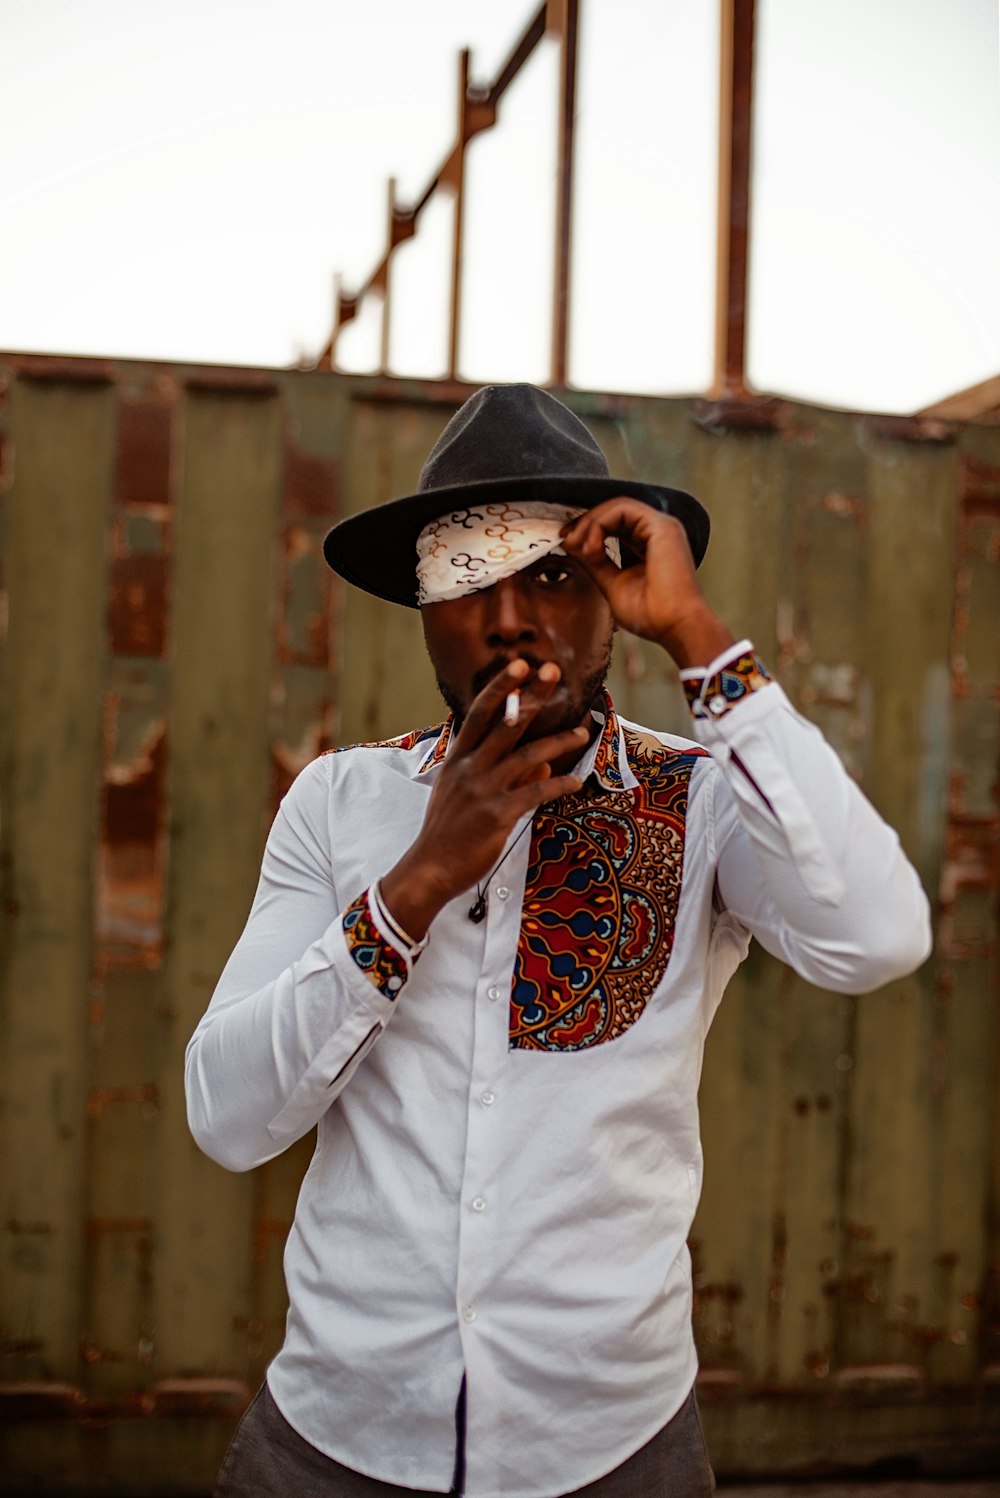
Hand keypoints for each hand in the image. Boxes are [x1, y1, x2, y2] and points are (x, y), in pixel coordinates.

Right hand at [379, 659, 588, 941]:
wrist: (430, 868)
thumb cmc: (447, 831)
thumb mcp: (465, 795)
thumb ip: (502, 776)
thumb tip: (542, 767)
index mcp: (458, 758)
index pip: (480, 712)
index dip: (501, 687)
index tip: (519, 664)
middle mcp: (470, 767)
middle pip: (507, 723)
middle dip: (533, 695)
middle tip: (554, 672)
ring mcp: (483, 789)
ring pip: (529, 756)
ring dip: (559, 742)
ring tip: (582, 733)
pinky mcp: (497, 814)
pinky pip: (536, 794)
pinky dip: (559, 785)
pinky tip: (576, 781)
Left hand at [561, 498, 735, 667]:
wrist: (675, 626)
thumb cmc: (652, 615)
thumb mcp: (612, 584)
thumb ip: (594, 562)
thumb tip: (572, 544)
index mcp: (649, 545)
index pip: (615, 525)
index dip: (588, 529)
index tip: (567, 542)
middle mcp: (657, 532)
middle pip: (614, 512)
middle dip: (585, 523)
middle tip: (565, 539)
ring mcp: (661, 526)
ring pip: (616, 507)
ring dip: (590, 523)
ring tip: (578, 546)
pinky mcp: (661, 526)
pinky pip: (622, 509)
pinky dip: (600, 524)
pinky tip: (593, 548)